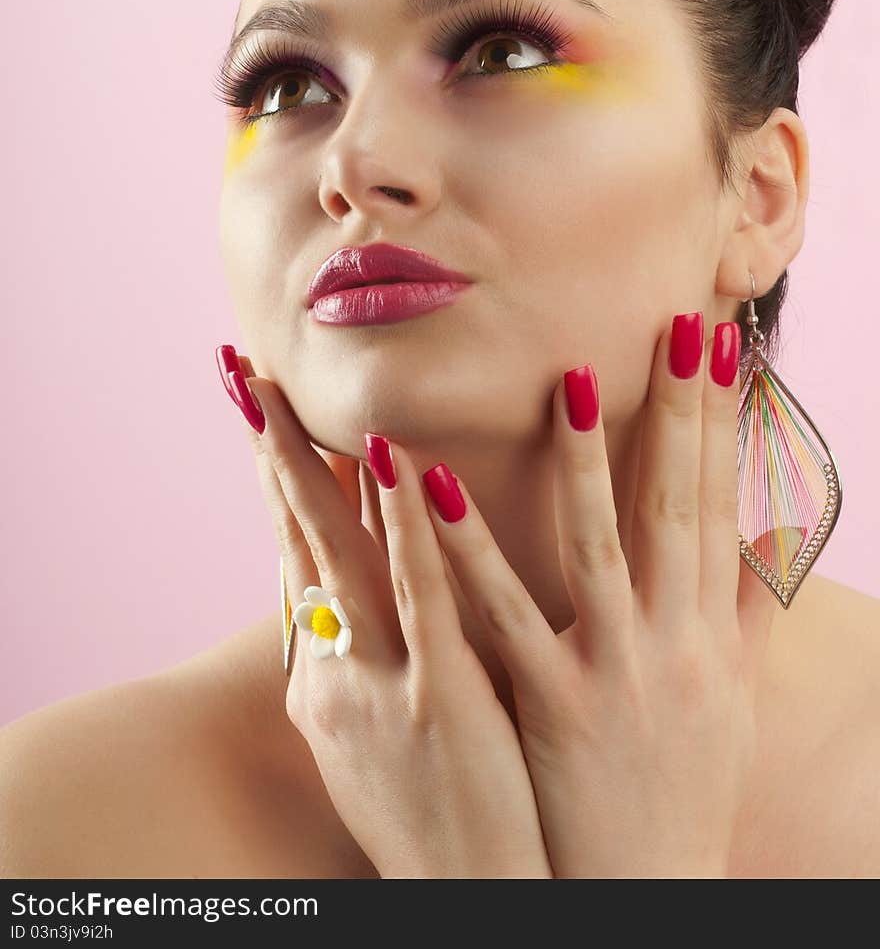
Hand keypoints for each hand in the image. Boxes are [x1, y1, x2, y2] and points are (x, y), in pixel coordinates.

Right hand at [219, 349, 553, 879]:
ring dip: (315, 467)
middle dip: (269, 454)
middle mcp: (333, 672)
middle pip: (297, 540)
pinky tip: (402, 461)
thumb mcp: (368, 735)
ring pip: (343, 553)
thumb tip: (349, 600)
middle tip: (242, 375)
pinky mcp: (438, 697)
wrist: (467, 902)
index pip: (295, 557)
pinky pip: (421, 593)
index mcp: (321, 679)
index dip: (278, 482)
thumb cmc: (429, 814)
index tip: (265, 413)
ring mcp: (381, 683)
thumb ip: (357, 659)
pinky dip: (408, 522)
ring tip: (291, 393)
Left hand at [394, 312, 776, 878]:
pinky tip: (434, 490)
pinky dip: (471, 551)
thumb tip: (775, 529)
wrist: (649, 892)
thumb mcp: (730, 695)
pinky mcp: (550, 706)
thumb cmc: (686, 783)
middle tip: (676, 326)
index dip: (722, 421)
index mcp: (709, 630)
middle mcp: (672, 640)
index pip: (719, 501)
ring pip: (598, 549)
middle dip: (679, 413)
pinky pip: (506, 617)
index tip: (721, 345)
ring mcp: (613, 672)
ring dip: (585, 463)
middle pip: (676, 507)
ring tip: (570, 382)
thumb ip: (747, 607)